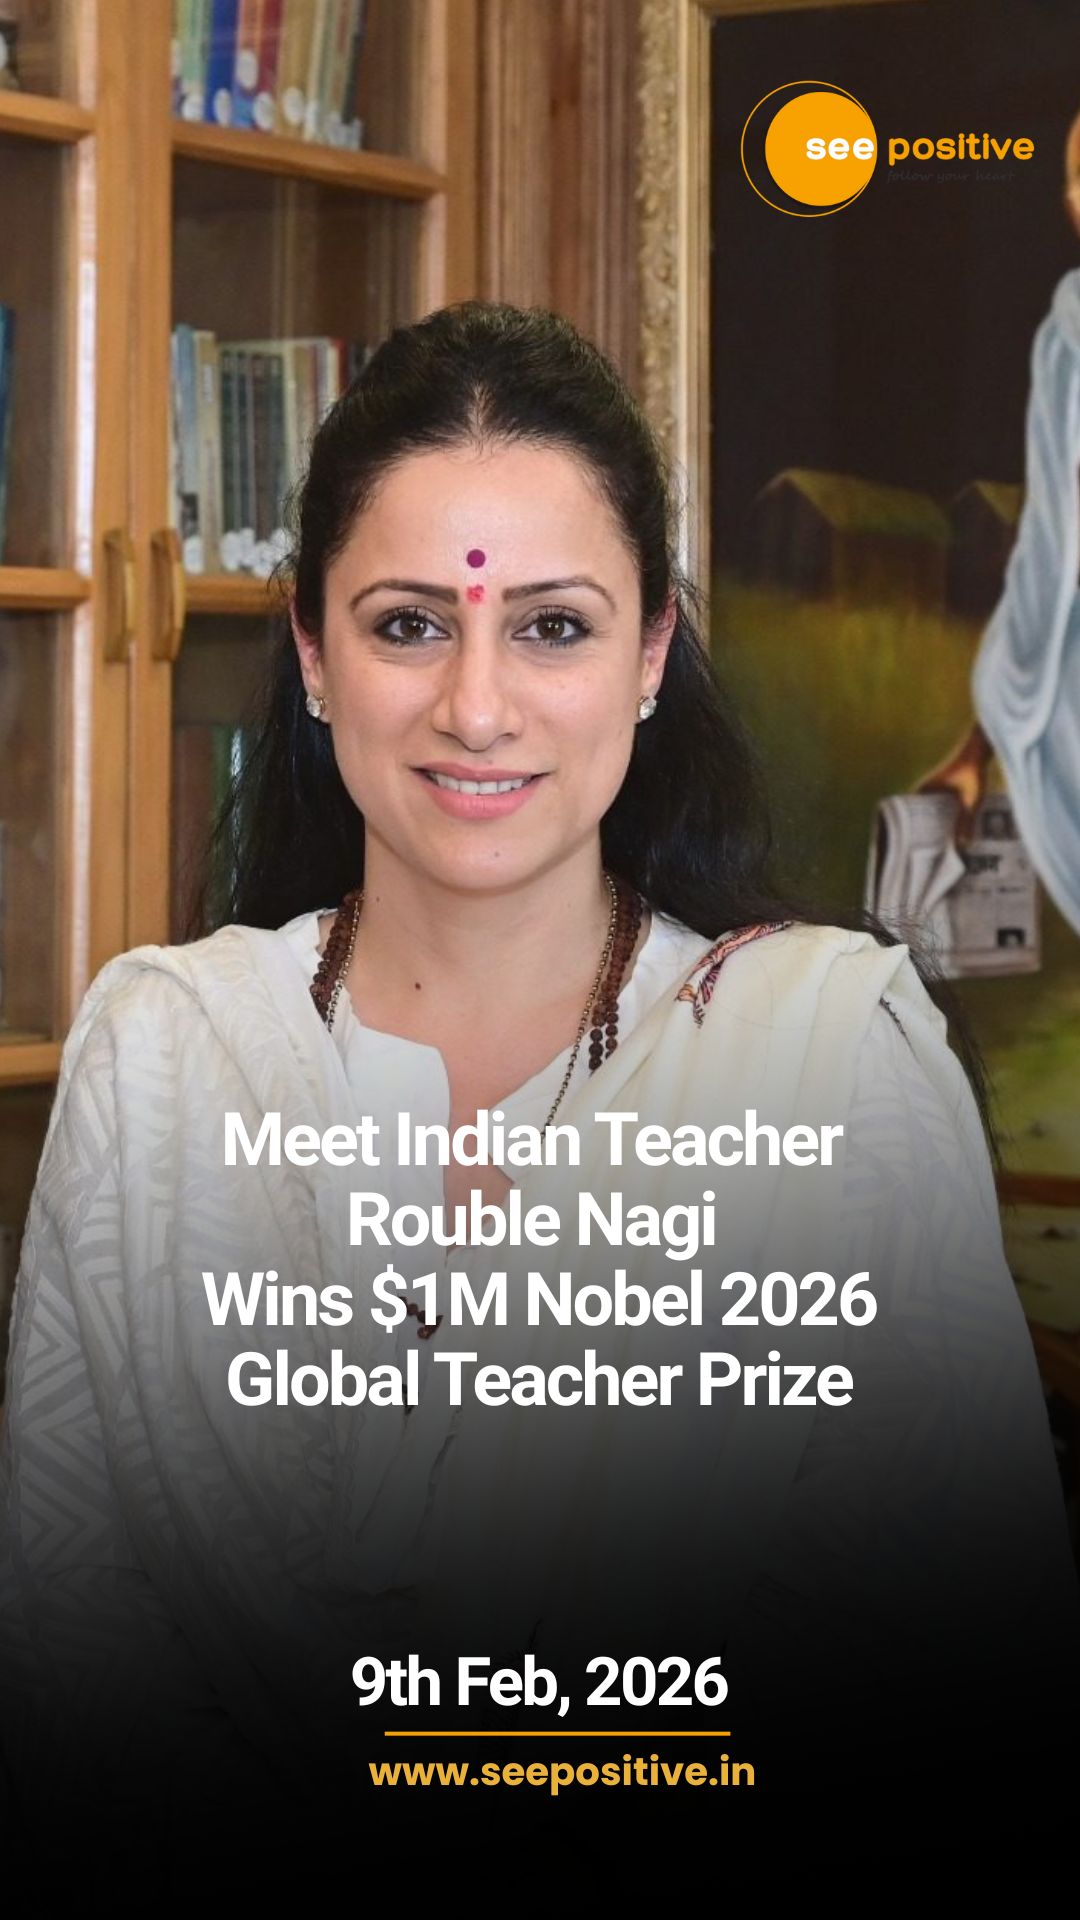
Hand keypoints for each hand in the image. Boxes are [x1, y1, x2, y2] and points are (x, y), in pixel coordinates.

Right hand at [915, 721, 992, 844]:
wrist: (979, 751)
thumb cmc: (972, 772)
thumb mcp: (971, 799)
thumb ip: (966, 821)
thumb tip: (963, 846)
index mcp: (924, 791)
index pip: (909, 814)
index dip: (909, 830)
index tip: (911, 846)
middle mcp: (925, 790)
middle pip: (920, 816)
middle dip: (924, 833)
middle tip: (927, 853)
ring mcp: (934, 789)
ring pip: (931, 813)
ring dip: (935, 827)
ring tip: (938, 847)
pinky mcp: (944, 790)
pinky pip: (940, 808)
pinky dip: (943, 819)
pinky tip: (951, 832)